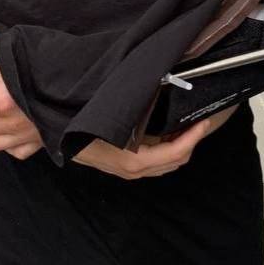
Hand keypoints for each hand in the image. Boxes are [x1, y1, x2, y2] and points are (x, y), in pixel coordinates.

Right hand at [73, 117, 212, 179]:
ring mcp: (131, 171)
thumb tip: (162, 93)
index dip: (192, 138)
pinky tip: (169, 131)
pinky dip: (169, 149)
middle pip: (176, 161)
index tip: (203, 122)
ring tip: (188, 124)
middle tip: (201, 120)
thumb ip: (137, 111)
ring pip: (168, 163)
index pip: (175, 152)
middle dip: (191, 142)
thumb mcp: (112, 117)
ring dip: (181, 146)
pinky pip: (157, 162)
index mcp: (134, 160)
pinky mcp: (128, 167)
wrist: (60, 140)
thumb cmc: (82, 127)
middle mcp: (136, 170)